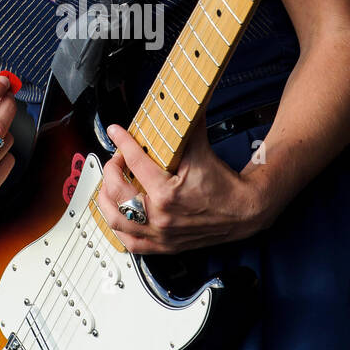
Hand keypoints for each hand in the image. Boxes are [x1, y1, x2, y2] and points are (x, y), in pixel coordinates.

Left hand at [97, 114, 270, 253]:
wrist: (243, 211)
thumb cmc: (223, 185)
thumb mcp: (202, 151)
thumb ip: (188, 126)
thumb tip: (183, 104)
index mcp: (167, 193)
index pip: (135, 162)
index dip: (122, 142)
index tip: (116, 132)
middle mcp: (160, 217)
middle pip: (117, 193)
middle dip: (111, 172)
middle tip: (115, 160)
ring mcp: (160, 234)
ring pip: (117, 221)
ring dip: (106, 201)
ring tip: (108, 186)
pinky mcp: (164, 245)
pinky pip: (131, 243)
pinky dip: (118, 229)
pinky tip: (117, 215)